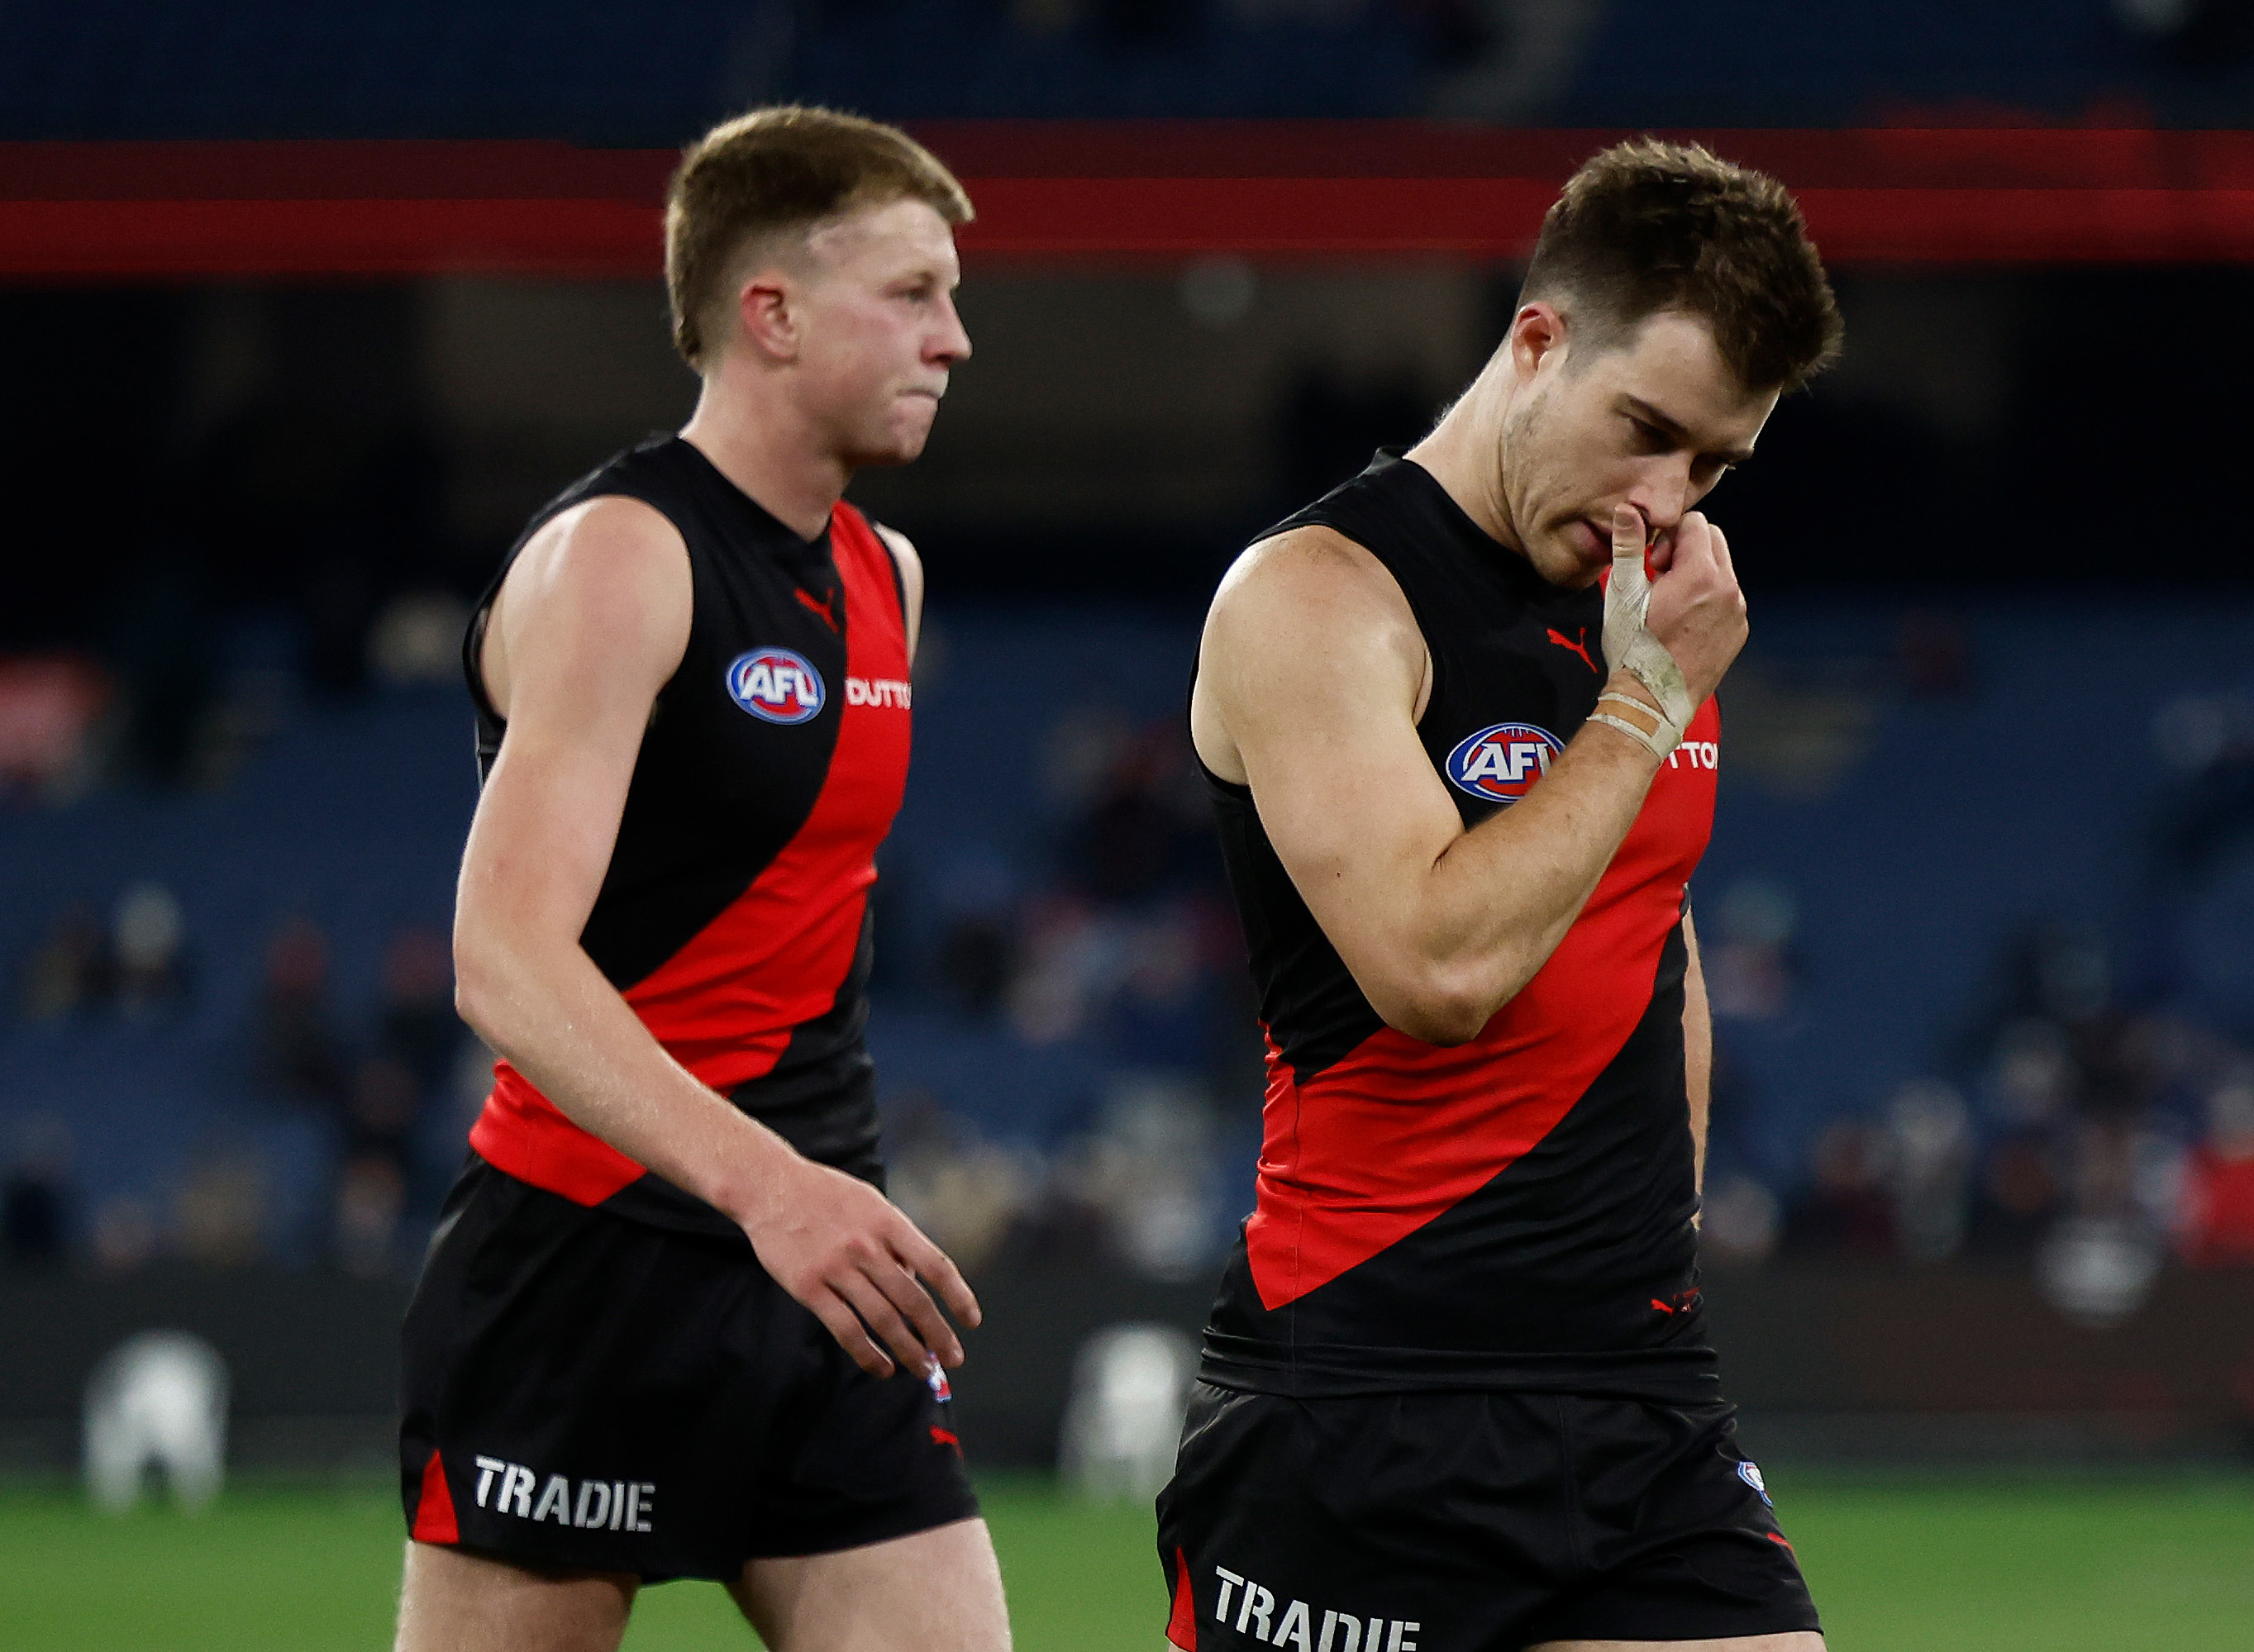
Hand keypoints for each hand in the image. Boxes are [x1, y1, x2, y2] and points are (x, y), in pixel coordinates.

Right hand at [741, 1155, 980, 1377]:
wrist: (770, 1186)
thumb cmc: (825, 1194)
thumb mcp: (871, 1203)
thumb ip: (895, 1239)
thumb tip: (916, 1280)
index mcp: (888, 1223)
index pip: (935, 1265)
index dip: (958, 1296)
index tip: (971, 1321)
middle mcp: (867, 1247)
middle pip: (913, 1300)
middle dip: (937, 1335)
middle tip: (952, 1358)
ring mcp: (836, 1268)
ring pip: (882, 1320)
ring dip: (907, 1351)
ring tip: (922, 1369)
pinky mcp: (809, 1288)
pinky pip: (845, 1329)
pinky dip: (868, 1354)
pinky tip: (882, 1367)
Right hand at [1636, 507, 1746, 707]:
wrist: (1653, 700)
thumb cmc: (1634, 647)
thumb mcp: (1623, 593)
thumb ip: (1629, 546)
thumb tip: (1627, 509)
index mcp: (1701, 574)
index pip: (1695, 522)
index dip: (1669, 535)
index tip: (1653, 562)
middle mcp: (1729, 588)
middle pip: (1713, 539)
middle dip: (1687, 547)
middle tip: (1660, 577)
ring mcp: (1738, 612)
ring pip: (1722, 569)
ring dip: (1698, 573)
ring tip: (1671, 603)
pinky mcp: (1739, 631)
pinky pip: (1728, 598)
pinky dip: (1709, 599)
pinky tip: (1684, 623)